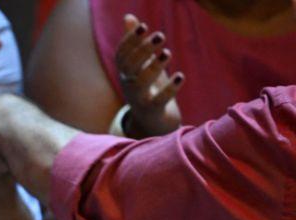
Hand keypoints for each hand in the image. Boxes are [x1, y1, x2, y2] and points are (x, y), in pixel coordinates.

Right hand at [113, 14, 183, 137]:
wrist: (151, 121)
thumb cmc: (147, 87)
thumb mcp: (140, 65)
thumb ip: (135, 43)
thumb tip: (128, 17)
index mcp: (125, 72)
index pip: (122, 55)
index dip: (130, 41)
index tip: (143, 26)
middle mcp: (128, 85)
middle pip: (130, 67)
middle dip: (143, 50)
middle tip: (161, 35)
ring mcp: (139, 99)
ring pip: (140, 83)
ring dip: (153, 67)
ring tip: (167, 53)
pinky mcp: (152, 110)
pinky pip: (158, 100)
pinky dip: (169, 89)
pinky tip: (179, 76)